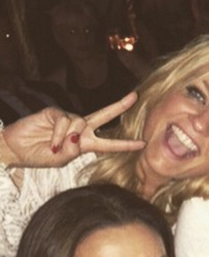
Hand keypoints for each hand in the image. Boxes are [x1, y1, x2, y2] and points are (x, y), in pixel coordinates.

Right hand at [1, 92, 144, 167]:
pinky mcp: (54, 112)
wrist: (17, 150)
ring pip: (80, 123)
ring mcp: (68, 119)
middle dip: (120, 106)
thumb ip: (73, 151)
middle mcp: (80, 129)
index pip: (109, 144)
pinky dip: (58, 134)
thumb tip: (78, 137)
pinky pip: (64, 121)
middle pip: (104, 116)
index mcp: (86, 144)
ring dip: (68, 138)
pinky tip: (50, 142)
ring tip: (54, 147)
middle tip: (135, 97)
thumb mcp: (61, 160)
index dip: (126, 144)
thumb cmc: (40, 156)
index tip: (143, 143)